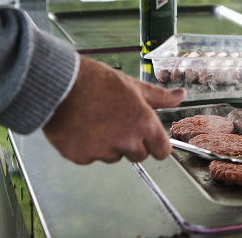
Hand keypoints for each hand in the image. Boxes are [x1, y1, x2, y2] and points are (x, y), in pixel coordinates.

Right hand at [42, 57, 184, 163]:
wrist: (60, 85)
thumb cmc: (98, 82)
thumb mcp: (134, 86)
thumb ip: (160, 97)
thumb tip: (181, 95)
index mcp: (143, 123)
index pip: (162, 151)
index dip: (156, 145)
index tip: (150, 139)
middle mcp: (126, 141)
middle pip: (139, 156)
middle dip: (132, 144)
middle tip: (118, 123)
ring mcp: (102, 151)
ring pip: (113, 156)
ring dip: (109, 145)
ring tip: (96, 120)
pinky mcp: (80, 157)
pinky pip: (91, 158)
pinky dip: (87, 147)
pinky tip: (81, 127)